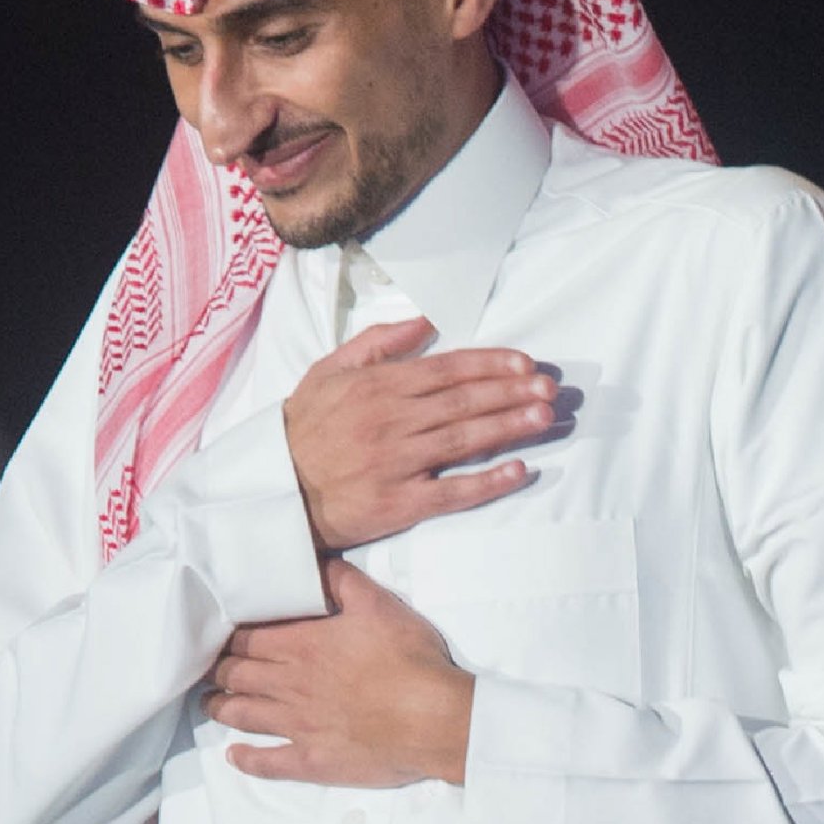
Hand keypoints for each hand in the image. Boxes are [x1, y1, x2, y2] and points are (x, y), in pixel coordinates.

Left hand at [206, 560, 473, 787]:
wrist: (433, 718)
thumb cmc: (408, 658)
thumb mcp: (379, 604)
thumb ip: (343, 581)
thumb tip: (318, 562)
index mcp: (302, 645)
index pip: (247, 639)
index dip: (228, 637)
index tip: (217, 635)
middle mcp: (290, 684)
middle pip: (237, 675)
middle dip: (218, 670)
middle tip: (207, 668)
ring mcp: (297, 725)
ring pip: (243, 714)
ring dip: (220, 708)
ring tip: (209, 704)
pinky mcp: (312, 760)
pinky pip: (268, 762)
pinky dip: (247, 760)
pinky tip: (234, 756)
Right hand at [280, 318, 554, 551]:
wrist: (272, 490)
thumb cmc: (303, 429)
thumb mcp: (329, 371)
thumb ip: (377, 342)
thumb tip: (424, 320)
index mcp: (377, 386)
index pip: (446, 369)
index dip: (490, 365)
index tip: (525, 364)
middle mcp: (391, 421)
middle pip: (464, 401)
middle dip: (512, 393)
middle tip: (550, 388)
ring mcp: (396, 463)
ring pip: (464, 440)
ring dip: (510, 427)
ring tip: (545, 418)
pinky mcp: (399, 503)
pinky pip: (452, 492)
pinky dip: (487, 482)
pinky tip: (518, 471)